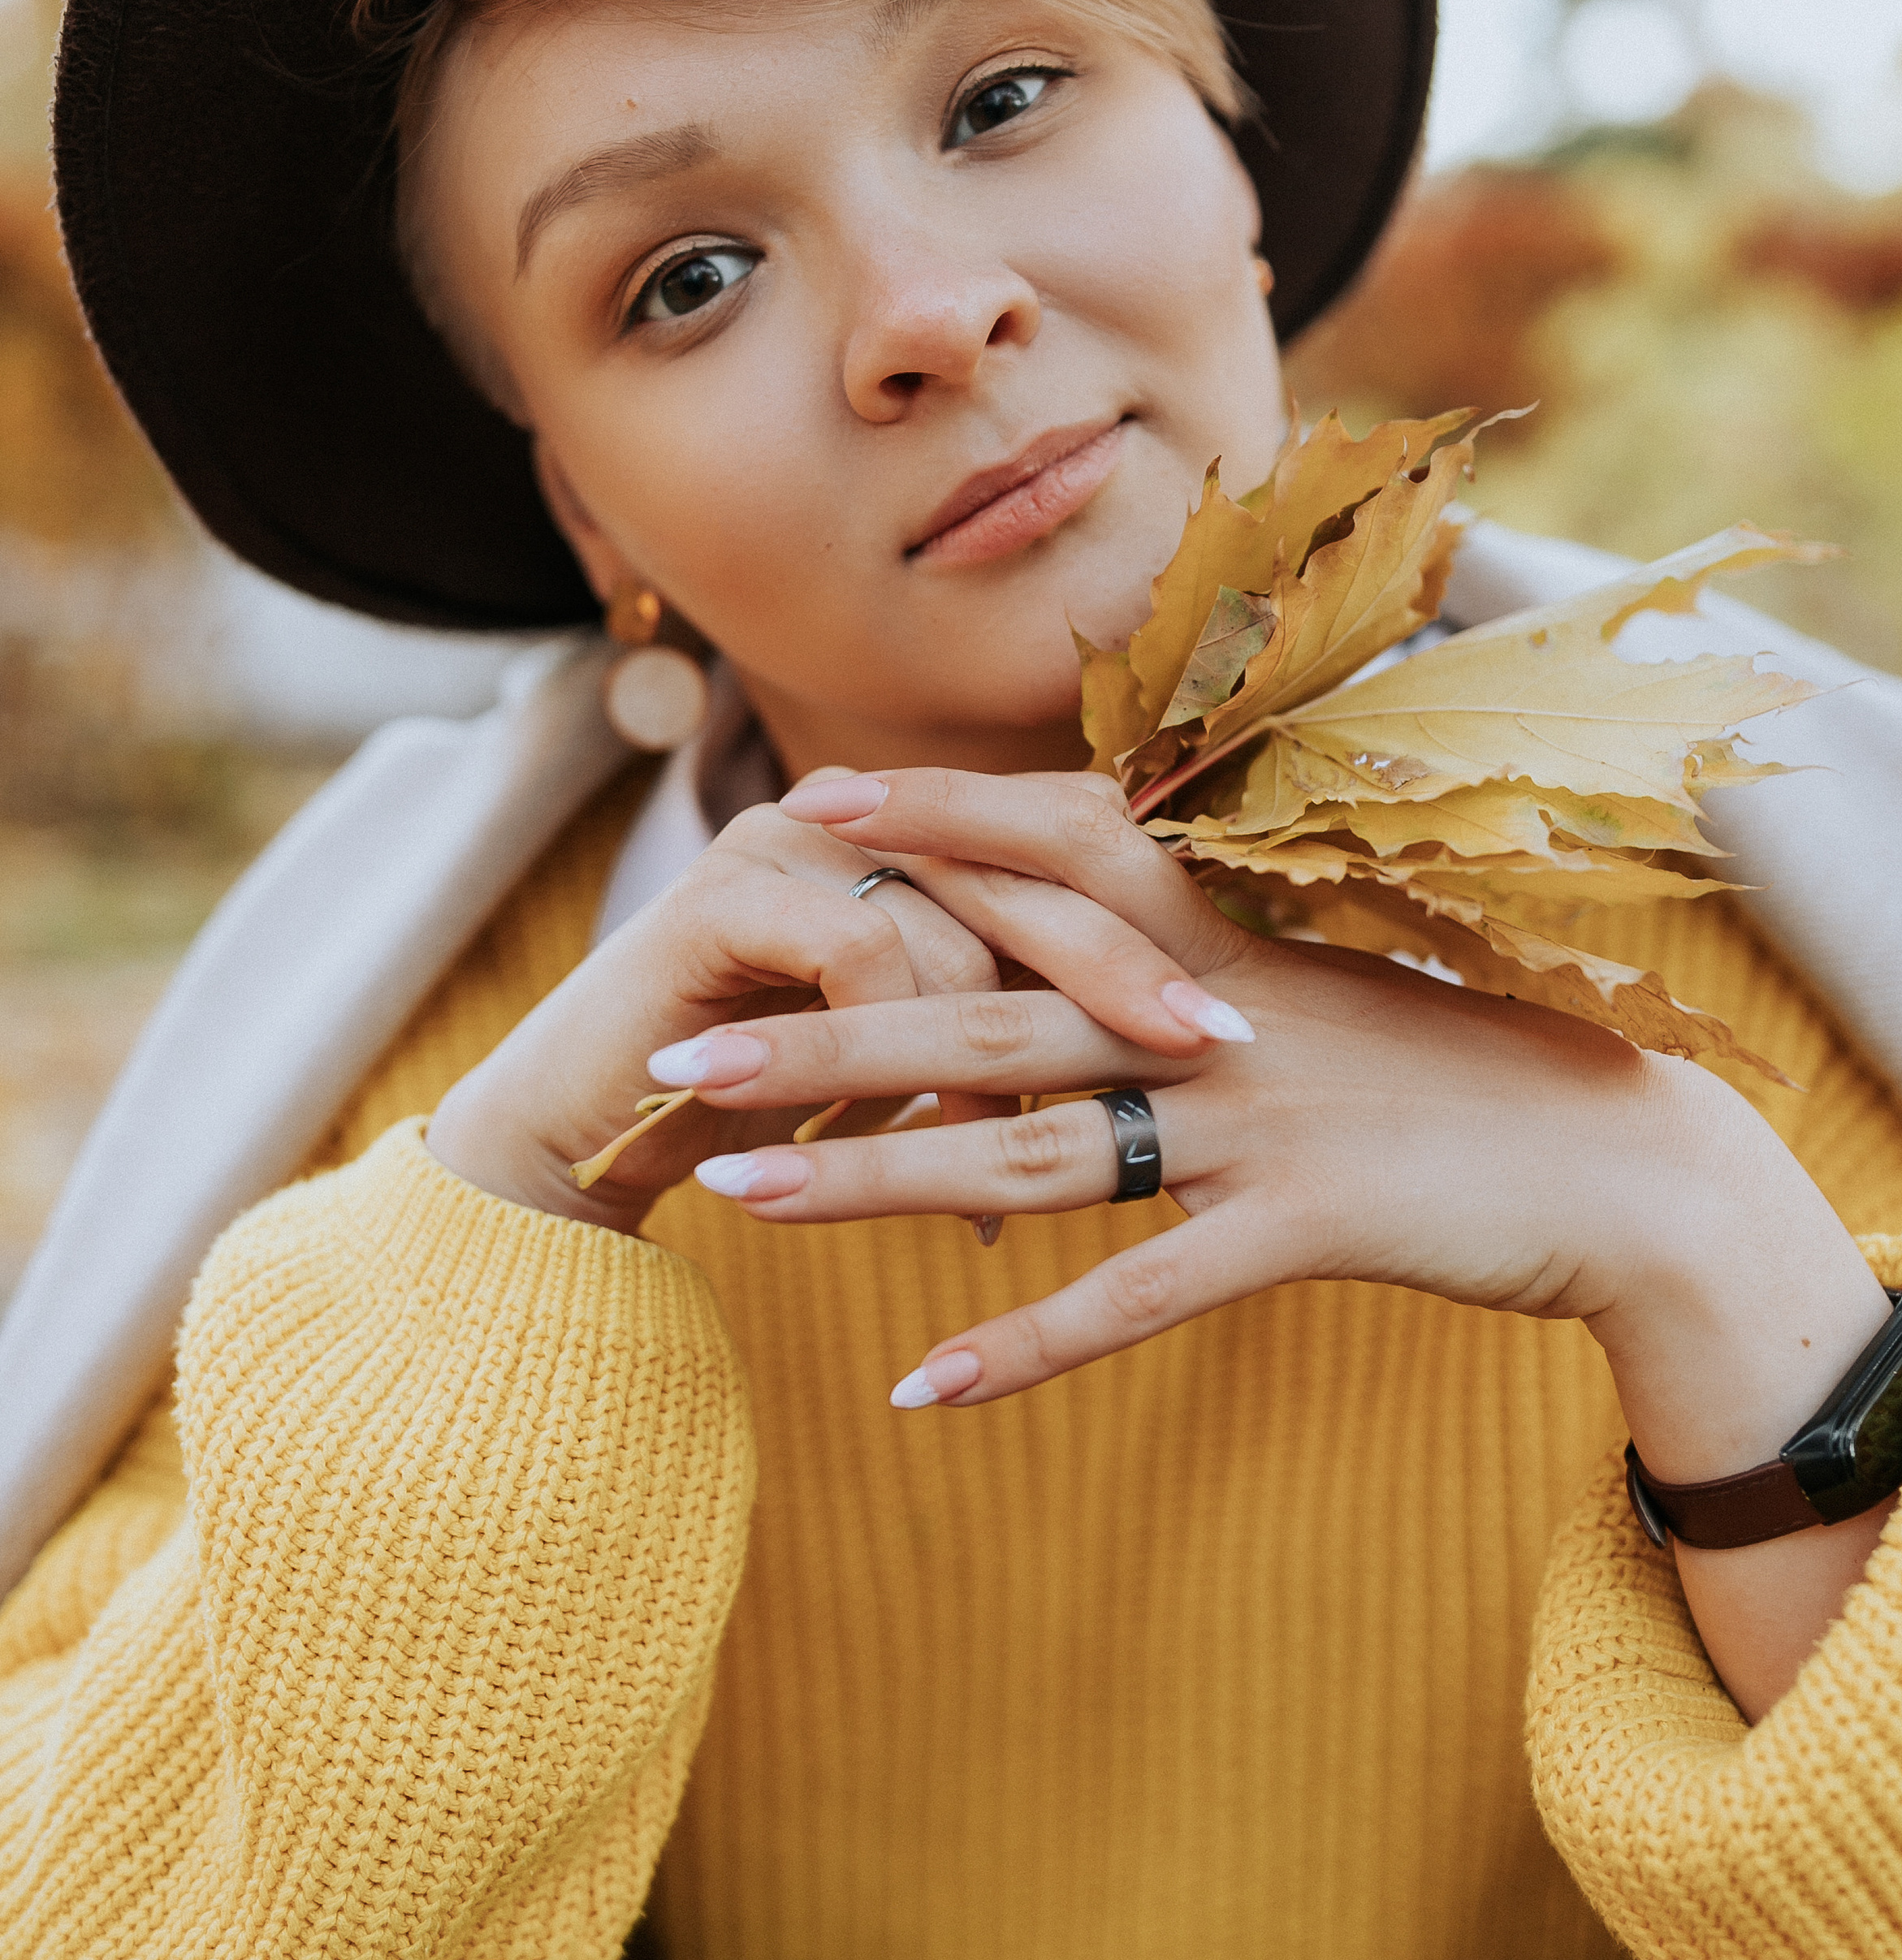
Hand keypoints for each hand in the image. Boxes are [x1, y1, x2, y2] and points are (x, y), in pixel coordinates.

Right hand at [425, 778, 1251, 1229]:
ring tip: (1016, 1143)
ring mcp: (786, 840)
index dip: (1159, 913)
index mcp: (917, 836)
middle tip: (1209, 1040)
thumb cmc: (780, 1108)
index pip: (1064, 842)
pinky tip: (922, 1131)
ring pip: (953, 920)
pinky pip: (862, 956)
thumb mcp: (925, 1057)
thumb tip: (1179, 1045)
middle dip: (1124, 963)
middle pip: (1030, 864)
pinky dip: (904, 1051)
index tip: (1248, 1004)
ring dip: (997, 1046)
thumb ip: (1019, 1016)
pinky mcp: (722, 893)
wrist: (595, 1140)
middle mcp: (859, 816)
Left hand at [681, 768, 1892, 1718]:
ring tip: (732, 1195)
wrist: (1628, 1171)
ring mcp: (1261, 1121)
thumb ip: (1201, 986)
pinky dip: (1024, 1345)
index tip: (794, 814)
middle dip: (821, 1032)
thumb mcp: (1328, 1008)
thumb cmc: (1468, 1086)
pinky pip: (1137, 1295)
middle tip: (676, 1048)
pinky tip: (917, 1387)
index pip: (1050, 856)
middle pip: (985, 1020)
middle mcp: (1222, 1019)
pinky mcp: (1307, 1227)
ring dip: (868, 1178)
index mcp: (1225, 950)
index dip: (923, 827)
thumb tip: (1094, 979)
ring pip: (1026, 1150)